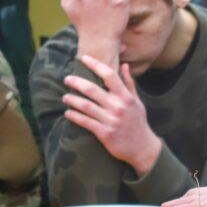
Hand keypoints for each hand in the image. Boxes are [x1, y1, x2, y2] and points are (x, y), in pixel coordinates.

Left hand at [63, 55, 161, 173]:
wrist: (142, 147)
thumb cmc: (138, 122)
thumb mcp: (137, 102)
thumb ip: (129, 83)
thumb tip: (124, 65)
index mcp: (126, 97)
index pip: (110, 75)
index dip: (96, 65)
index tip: (84, 58)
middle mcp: (118, 107)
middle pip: (92, 89)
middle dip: (76, 82)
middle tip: (67, 79)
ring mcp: (111, 120)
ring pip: (85, 106)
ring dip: (72, 100)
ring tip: (65, 97)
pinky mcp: (104, 133)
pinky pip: (85, 122)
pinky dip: (74, 116)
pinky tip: (68, 113)